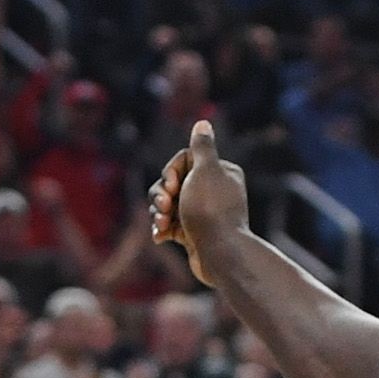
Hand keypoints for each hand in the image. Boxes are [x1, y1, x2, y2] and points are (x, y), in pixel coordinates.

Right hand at [147, 120, 248, 290]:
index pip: (184, 161)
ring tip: (162, 225)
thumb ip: (202, 146)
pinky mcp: (193, 234)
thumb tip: (203, 123)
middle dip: (161, 194)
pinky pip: (171, 225)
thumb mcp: (206, 170)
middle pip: (173, 183)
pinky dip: (162, 229)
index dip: (170, 172)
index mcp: (220, 172)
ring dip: (159, 213)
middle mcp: (212, 191)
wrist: (220, 254)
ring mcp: (202, 213)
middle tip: (164, 207)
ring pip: (168, 205)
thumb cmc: (211, 210)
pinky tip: (160, 237)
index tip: (170, 185)